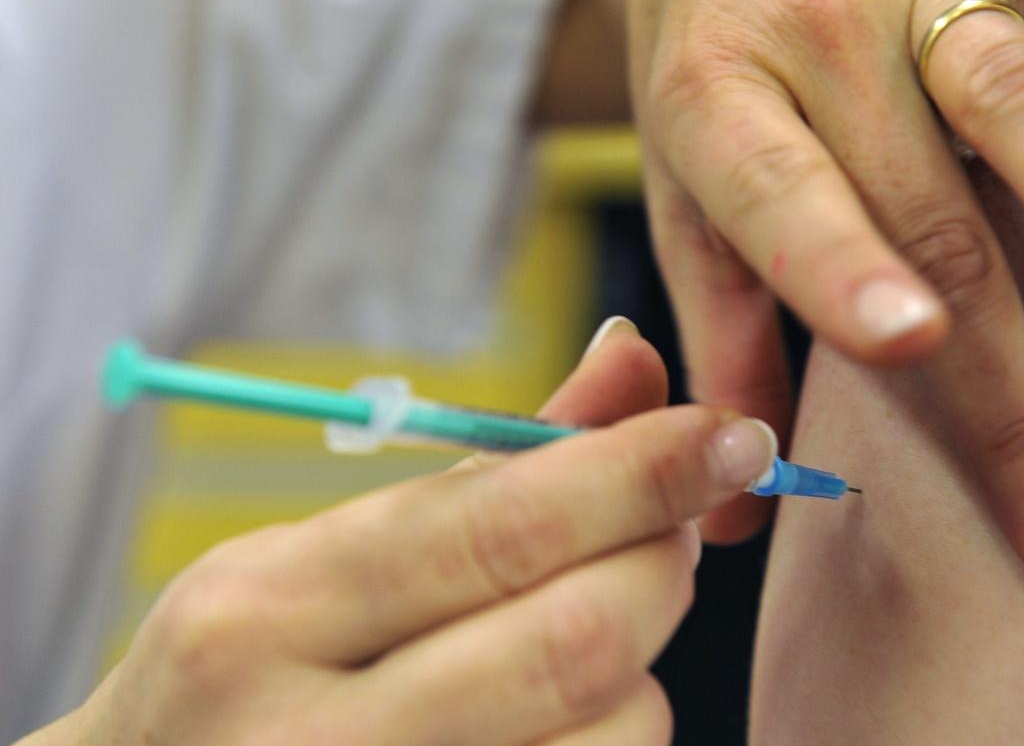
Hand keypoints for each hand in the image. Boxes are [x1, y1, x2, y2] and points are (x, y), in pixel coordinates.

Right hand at [31, 319, 775, 744]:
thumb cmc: (250, 674)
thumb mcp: (321, 556)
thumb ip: (491, 465)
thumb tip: (633, 357)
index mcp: (265, 613)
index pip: (497, 527)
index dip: (640, 473)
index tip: (731, 435)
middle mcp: (307, 741)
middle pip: (577, 638)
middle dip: (661, 564)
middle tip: (669, 531)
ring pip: (617, 729)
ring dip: (643, 669)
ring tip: (587, 644)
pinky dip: (618, 732)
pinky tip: (568, 715)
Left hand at [584, 0, 1023, 568]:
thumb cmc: (706, 65)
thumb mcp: (680, 190)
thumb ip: (717, 331)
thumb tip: (736, 499)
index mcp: (717, 103)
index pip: (781, 198)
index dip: (840, 269)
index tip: (907, 344)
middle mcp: (815, 36)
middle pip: (926, 205)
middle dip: (1004, 362)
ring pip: (1016, 93)